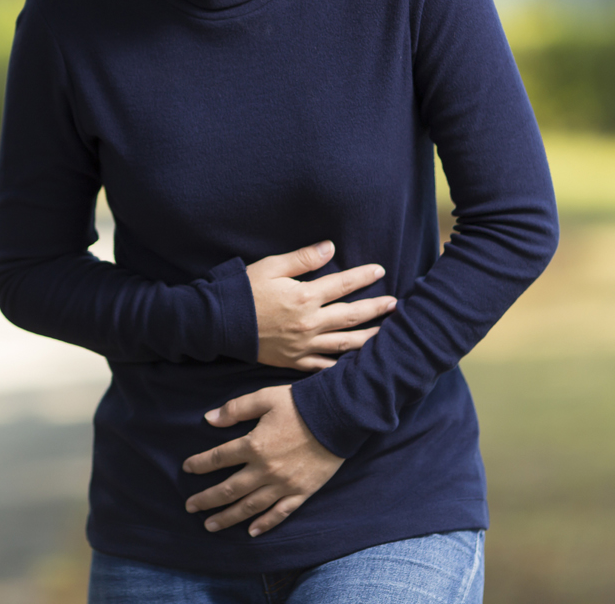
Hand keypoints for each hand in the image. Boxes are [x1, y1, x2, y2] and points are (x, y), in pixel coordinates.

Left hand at [183, 385, 342, 536]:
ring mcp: (284, 484)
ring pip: (250, 506)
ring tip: (210, 525)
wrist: (338, 415)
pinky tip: (251, 531)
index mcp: (254, 445)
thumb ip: (235, 409)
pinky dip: (265, 524)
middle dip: (207, 499)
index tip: (187, 468)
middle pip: (229, 489)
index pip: (218, 458)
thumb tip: (209, 419)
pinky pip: (280, 513)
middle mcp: (265, 469)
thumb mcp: (264, 398)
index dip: (200, 464)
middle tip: (190, 507)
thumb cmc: (299, 403)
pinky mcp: (302, 492)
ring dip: (228, 517)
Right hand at [247, 241, 394, 370]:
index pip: (342, 284)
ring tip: (388, 332)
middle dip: (376, 308)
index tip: (380, 270)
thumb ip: (302, 258)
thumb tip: (330, 247)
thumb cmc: (244, 291)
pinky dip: (345, 366)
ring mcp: (304, 346)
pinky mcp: (295, 362)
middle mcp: (309, 323)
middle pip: (351, 315)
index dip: (363, 276)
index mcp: (303, 297)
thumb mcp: (270, 267)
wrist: (220, 324)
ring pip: (345, 343)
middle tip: (395, 304)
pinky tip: (359, 364)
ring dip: (369, 337)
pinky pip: (326, 367)